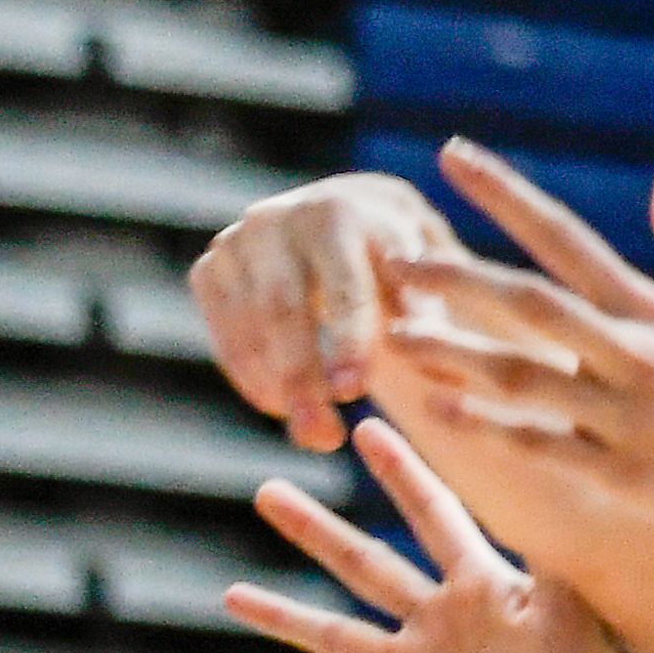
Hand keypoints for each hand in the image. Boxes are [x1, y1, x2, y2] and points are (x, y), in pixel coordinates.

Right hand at [191, 171, 469, 450]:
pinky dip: (250, 378)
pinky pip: (223, 335)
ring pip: (247, 328)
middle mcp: (275, 218)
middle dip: (302, 379)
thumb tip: (443, 375)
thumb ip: (430, 318)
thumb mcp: (424, 274)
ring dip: (276, 389)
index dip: (347, 341)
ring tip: (316, 435)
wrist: (345, 216)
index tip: (354, 394)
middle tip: (324, 439)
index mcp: (337, 213)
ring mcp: (235, 243)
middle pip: (282, 310)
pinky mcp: (210, 269)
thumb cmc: (399, 258)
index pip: (341, 285)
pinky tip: (282, 409)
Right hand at [226, 420, 653, 652]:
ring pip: (338, 638)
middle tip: (265, 492)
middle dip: (314, 530)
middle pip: (364, 565)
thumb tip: (549, 470)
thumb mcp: (575, 607)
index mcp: (484, 586)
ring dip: (282, 617)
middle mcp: (443, 624)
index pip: (433, 514)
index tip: (367, 426)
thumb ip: (549, 546)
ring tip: (229, 593)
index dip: (400, 471)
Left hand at [366, 140, 653, 578]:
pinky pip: (545, 450)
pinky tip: (440, 416)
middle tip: (392, 257)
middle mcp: (637, 352)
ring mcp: (630, 416)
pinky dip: (492, 431)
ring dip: (453, 354)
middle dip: (452, 276)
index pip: (565, 234)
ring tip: (395, 337)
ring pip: (522, 376)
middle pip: (526, 301)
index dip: (504, 192)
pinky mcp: (628, 475)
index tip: (449, 156)